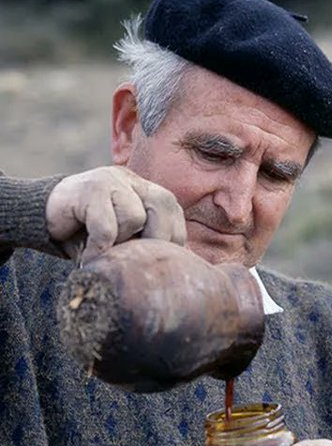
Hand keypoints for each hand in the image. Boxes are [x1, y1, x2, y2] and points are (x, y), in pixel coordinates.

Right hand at [45, 166, 185, 262]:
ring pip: (136, 217)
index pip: (173, 211)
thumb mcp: (124, 238)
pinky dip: (100, 248)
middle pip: (163, 206)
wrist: (39, 218)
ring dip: (121, 243)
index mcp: (145, 190)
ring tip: (105, 253)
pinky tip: (89, 257)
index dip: (171, 238)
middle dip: (154, 240)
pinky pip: (107, 226)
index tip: (153, 260)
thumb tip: (178, 265)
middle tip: (132, 260)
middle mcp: (131, 180)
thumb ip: (147, 241)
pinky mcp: (90, 188)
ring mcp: (111, 180)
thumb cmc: (85, 234)